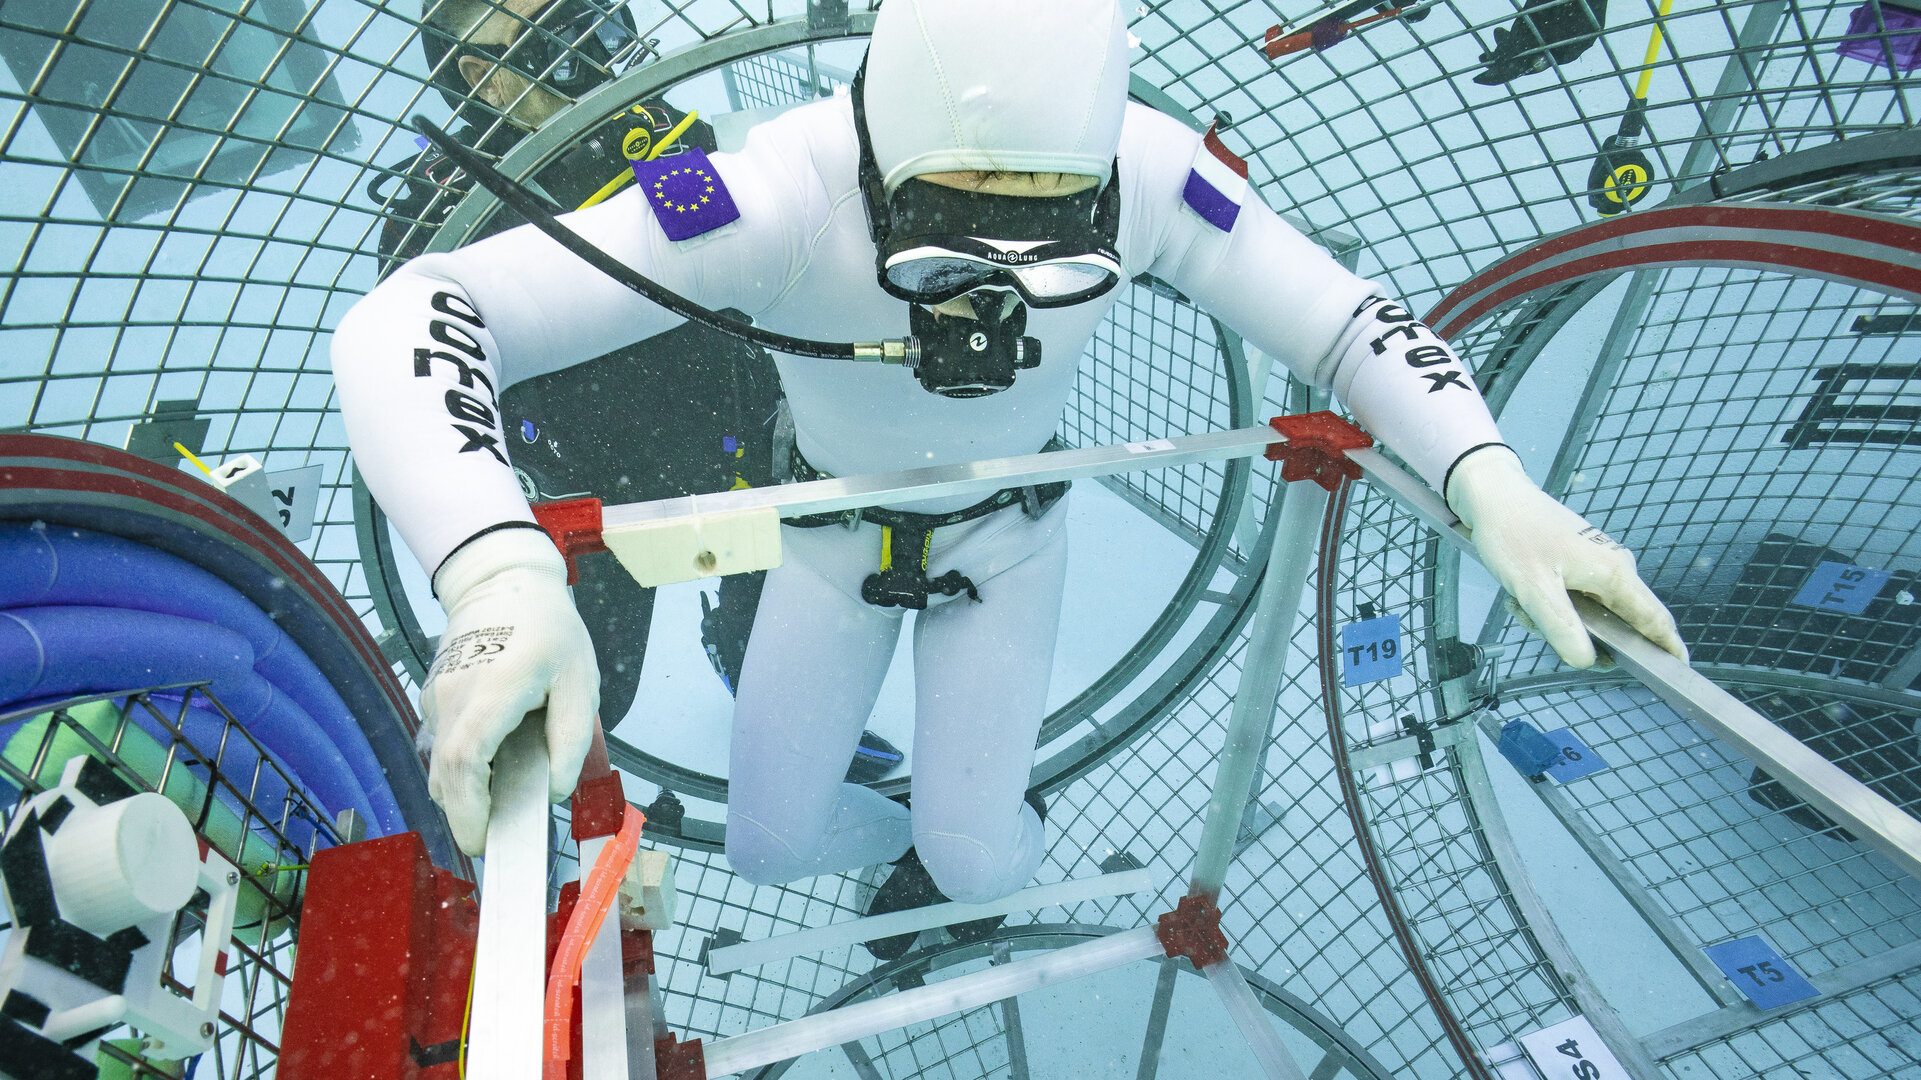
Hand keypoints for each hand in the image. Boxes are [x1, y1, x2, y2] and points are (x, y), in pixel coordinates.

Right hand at [421, 527, 598, 854]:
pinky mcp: (433, 697)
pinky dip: (460, 768)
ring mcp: (437, 695)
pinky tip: (492, 767)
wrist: (502, 582)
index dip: (469, 806)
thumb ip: (569, 738)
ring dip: (462, 793)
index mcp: (494, 688)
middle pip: (444, 770)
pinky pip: (441, 744)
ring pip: (438, 762)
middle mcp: (454, 694)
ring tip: (497, 804)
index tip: (481, 841)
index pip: (466, 758)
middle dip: (464, 813)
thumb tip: (554, 791)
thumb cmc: (548, 629)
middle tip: (494, 840)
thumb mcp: (579, 680)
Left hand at [1446, 447, 1686, 668]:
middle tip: (1537, 624)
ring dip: (1552, 620)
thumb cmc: (1513, 535)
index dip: (1669, 650)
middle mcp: (1614, 568)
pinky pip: (1570, 601)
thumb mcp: (1533, 589)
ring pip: (1585, 616)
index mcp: (1615, 573)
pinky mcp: (1578, 564)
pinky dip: (1545, 605)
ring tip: (1520, 601)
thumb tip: (1589, 661)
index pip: (1655, 620)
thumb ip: (1562, 629)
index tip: (1678, 673)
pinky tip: (1520, 593)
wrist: (1494, 496)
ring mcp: (1597, 565)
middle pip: (1613, 625)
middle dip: (1577, 637)